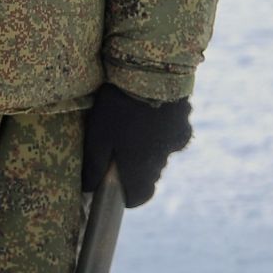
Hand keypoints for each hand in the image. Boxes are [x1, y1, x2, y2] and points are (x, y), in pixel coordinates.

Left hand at [82, 83, 192, 207]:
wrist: (152, 75)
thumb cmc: (118, 109)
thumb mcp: (97, 138)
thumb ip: (94, 166)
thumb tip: (89, 188)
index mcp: (142, 168)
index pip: (140, 197)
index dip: (126, 196)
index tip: (114, 187)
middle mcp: (164, 159)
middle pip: (150, 175)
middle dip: (134, 169)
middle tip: (116, 150)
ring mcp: (177, 141)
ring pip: (161, 153)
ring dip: (148, 148)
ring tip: (131, 126)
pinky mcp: (184, 123)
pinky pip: (171, 134)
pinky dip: (160, 130)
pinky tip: (147, 113)